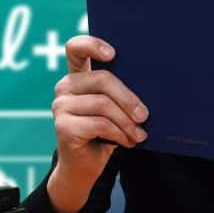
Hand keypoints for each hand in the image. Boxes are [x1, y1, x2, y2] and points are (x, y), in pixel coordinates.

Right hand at [47, 35, 148, 212]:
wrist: (84, 167)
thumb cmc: (104, 134)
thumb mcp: (115, 109)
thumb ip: (120, 93)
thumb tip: (152, 85)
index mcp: (78, 76)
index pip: (76, 48)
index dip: (93, 45)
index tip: (113, 54)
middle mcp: (65, 87)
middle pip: (102, 79)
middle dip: (129, 98)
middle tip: (145, 116)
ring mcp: (61, 106)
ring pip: (103, 104)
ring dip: (127, 122)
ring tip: (139, 135)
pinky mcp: (63, 127)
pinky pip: (100, 124)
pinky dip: (119, 134)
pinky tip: (128, 142)